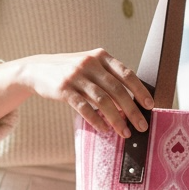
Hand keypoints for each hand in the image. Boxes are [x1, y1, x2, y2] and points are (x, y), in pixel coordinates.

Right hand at [0, 49, 152, 137]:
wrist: (38, 69)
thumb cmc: (71, 71)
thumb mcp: (90, 66)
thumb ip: (108, 77)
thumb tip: (132, 100)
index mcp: (101, 56)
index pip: (126, 74)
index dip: (140, 90)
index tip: (150, 105)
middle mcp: (90, 63)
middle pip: (117, 90)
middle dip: (132, 110)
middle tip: (141, 126)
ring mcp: (76, 75)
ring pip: (102, 100)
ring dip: (116, 119)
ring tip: (125, 132)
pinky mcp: (63, 88)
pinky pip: (84, 107)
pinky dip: (96, 120)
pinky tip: (104, 130)